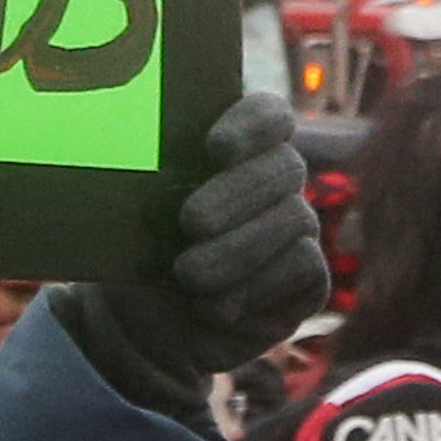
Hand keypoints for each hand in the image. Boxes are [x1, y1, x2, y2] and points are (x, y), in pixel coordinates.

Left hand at [52, 96, 323, 414]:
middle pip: (285, 166)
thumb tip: (133, 148)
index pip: (268, 114)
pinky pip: (302, 268)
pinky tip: (213, 307)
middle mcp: (277, 182)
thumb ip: (147, 176)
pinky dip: (254, 287)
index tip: (214, 148)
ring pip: (295, 219)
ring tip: (188, 275)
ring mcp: (298, 229)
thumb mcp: (131, 212)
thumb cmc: (137, 253)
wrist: (144, 325)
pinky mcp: (308, 279)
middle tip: (191, 221)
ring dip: (239, 249)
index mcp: (238, 148)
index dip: (251, 125)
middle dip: (237, 194)